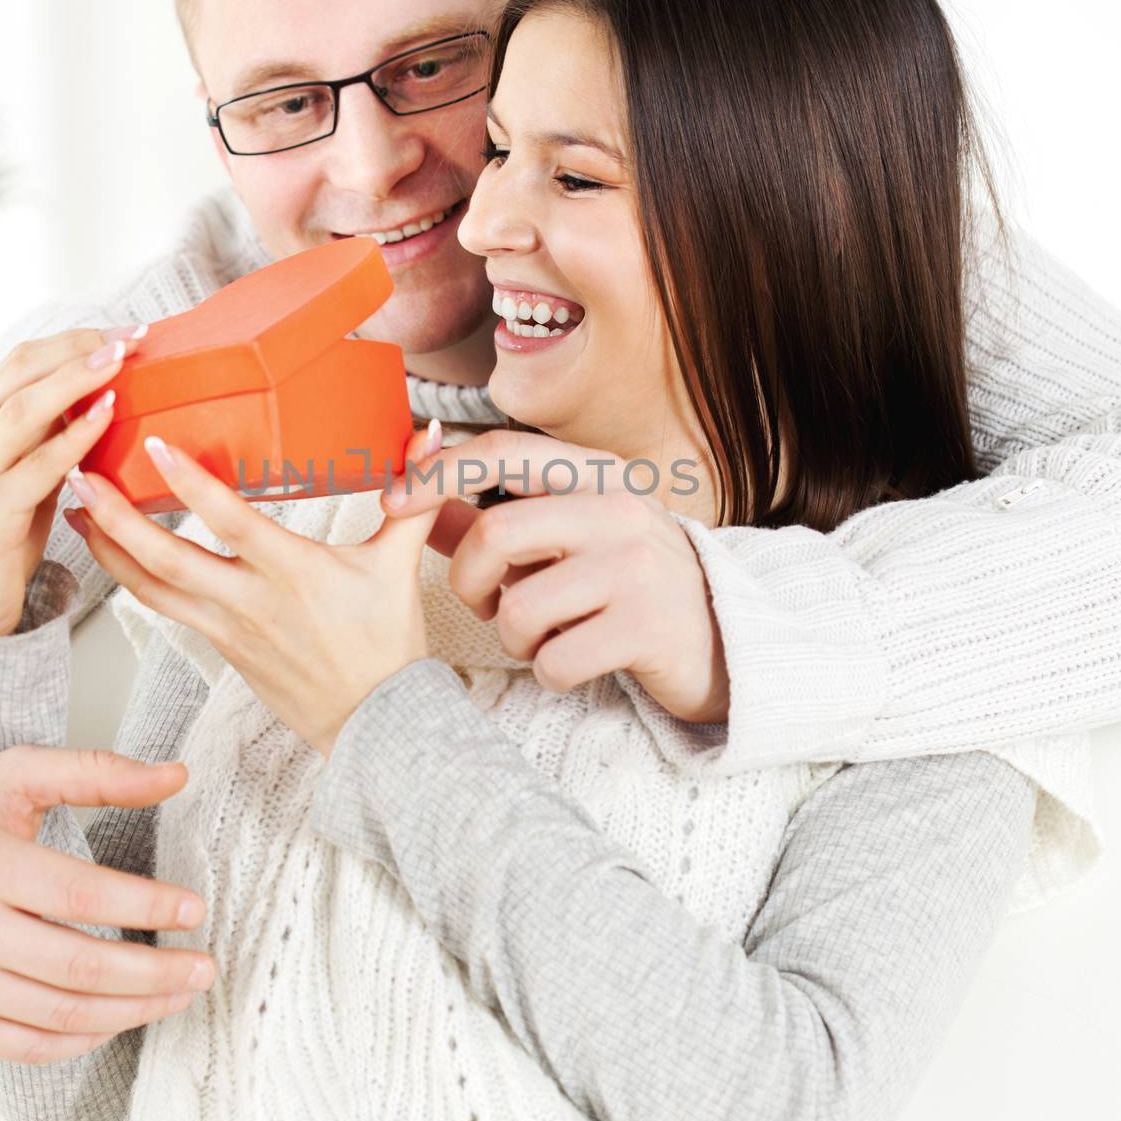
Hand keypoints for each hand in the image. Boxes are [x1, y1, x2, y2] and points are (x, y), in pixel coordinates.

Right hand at [0, 321, 145, 635]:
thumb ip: (46, 434)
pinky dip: (74, 436)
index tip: (120, 333)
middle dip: (78, 348)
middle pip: (19, 371)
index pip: (19, 361)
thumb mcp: (19, 470)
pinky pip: (38, 466)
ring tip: (120, 362)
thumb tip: (101, 392)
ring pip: (24, 409)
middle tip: (129, 337)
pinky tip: (106, 417)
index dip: (71, 341)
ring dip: (76, 380)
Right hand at [0, 747, 214, 1062]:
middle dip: (154, 972)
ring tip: (178, 994)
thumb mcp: (14, 776)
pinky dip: (83, 1040)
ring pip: (60, 1013)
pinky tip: (122, 1018)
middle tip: (203, 968)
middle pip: (78, 965)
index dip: (145, 905)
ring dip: (132, 1010)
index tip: (194, 910)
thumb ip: (97, 772)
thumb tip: (177, 776)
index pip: (81, 893)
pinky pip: (26, 1046)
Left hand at [62, 423, 445, 756]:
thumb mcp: (401, 563)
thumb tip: (430, 438)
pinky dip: (131, 579)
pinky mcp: (219, 647)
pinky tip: (114, 556)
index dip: (191, 484)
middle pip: (166, 559)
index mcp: (293, 573)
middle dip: (115, 516)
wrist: (376, 722)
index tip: (159, 445)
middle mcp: (250, 601)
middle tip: (79, 475)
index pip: (232, 521)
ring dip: (107, 550)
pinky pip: (164, 609)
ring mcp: (229, 628)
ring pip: (151, 588)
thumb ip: (413, 496)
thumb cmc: (386, 644)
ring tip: (74, 511)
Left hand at [382, 428, 728, 723]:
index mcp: (598, 477)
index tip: (393, 502)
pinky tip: (576, 660)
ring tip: (545, 635)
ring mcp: (637, 568)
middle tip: (486, 603)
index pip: (505, 449)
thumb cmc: (628, 588)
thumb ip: (491, 522)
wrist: (727, 642)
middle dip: (468, 581)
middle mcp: (620, 510)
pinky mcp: (646, 628)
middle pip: (496, 533)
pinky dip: (549, 671)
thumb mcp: (569, 541)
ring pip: (519, 607)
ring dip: (514, 636)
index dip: (439, 473)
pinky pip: (554, 659)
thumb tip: (414, 500)